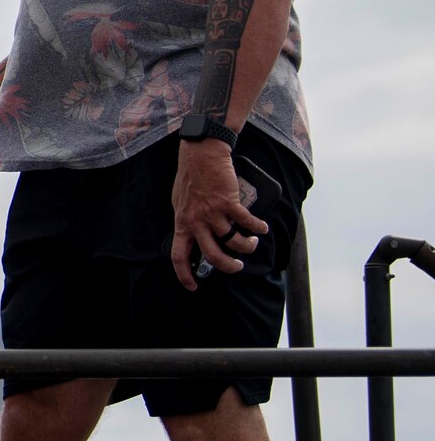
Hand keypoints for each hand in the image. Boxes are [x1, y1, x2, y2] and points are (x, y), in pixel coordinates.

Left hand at [169, 138, 267, 289]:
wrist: (200, 154)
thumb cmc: (190, 178)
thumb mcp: (181, 203)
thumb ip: (188, 221)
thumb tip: (195, 237)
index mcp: (182, 223)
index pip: (179, 255)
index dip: (184, 274)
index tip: (192, 286)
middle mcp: (196, 221)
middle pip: (213, 256)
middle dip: (228, 266)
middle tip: (237, 266)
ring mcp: (212, 212)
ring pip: (233, 241)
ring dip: (247, 246)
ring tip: (252, 243)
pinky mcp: (228, 202)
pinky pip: (246, 222)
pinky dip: (257, 228)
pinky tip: (261, 228)